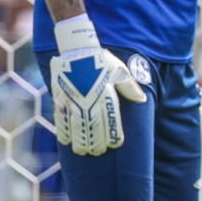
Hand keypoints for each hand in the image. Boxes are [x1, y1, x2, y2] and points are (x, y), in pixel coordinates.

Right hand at [50, 15, 146, 155]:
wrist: (76, 48)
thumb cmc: (101, 60)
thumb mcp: (119, 70)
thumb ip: (130, 87)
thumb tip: (142, 99)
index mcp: (104, 93)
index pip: (110, 119)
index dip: (112, 134)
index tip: (115, 144)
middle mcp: (88, 98)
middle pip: (92, 126)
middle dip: (95, 142)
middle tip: (97, 152)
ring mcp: (72, 99)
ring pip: (75, 125)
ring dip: (79, 140)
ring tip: (83, 151)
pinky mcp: (59, 97)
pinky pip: (60, 117)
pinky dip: (63, 130)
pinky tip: (66, 141)